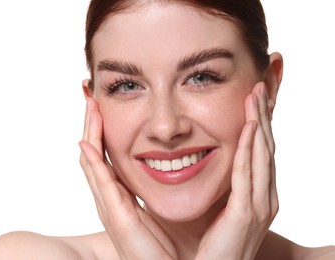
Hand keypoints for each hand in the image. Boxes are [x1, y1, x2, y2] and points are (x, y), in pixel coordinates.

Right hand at [79, 97, 176, 259]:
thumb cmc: (162, 244)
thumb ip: (153, 189)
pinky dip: (94, 162)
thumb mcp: (156, 208)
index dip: (101, 130)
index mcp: (119, 195)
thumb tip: (165, 166)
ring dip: (91, 133)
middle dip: (92, 125)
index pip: (105, 155)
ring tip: (91, 107)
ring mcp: (109, 207)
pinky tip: (89, 142)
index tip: (102, 104)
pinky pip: (102, 184)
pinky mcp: (116, 217)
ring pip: (92, 163)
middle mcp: (109, 198)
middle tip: (90, 97)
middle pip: (93, 154)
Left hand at [196, 82, 278, 259]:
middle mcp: (263, 197)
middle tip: (259, 87)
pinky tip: (248, 128)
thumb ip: (217, 184)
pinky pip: (247, 175)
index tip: (253, 98)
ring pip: (262, 155)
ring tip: (256, 96)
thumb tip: (202, 160)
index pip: (259, 151)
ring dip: (259, 124)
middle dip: (264, 116)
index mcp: (255, 195)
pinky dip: (248, 150)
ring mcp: (258, 206)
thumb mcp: (215, 205)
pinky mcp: (247, 215)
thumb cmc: (206, 243)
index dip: (259, 123)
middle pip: (266, 147)